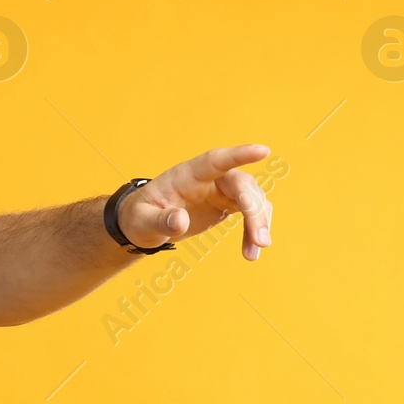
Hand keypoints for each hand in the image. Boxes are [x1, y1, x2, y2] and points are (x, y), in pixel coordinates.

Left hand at [117, 144, 273, 260]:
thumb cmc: (140, 218)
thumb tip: (180, 221)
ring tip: (254, 252)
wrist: (144, 224)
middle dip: (254, 210)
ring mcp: (220, 190)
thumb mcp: (142, 222)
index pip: (215, 160)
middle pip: (241, 184)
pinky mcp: (227, 204)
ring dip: (259, 223)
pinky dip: (255, 230)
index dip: (238, 155)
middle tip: (260, 241)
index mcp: (186, 175)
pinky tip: (251, 251)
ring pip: (252, 198)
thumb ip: (160, 221)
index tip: (263, 150)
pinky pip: (251, 212)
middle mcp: (208, 178)